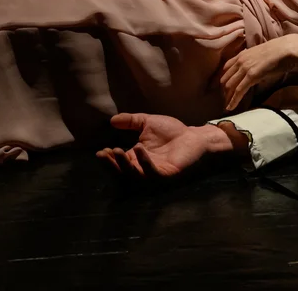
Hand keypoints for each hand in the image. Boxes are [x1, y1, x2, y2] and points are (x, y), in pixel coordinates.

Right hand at [96, 113, 232, 180]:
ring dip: (124, 165)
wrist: (196, 137)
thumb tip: (111, 120)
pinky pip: (153, 173)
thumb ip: (131, 121)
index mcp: (137, 159)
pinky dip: (144, 163)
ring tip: (116, 151)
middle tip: (103, 155)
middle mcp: (144, 170)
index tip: (101, 151)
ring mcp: (156, 174)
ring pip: (135, 176)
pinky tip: (138, 149)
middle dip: (111, 166)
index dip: (109, 159)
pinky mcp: (168, 175)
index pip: (119, 163)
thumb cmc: (173, 132)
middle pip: (123, 173)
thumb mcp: (148, 123)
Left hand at [220, 34, 297, 110]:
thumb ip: (253, 63)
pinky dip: (234, 100)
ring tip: (227, 107)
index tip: (221, 88)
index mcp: (241, 55)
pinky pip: (239, 90)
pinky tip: (231, 107)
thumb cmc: (278, 53)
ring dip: (227, 98)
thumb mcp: (260, 56)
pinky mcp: (251, 76)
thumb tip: (254, 72)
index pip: (226, 68)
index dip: (222, 79)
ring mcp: (245, 68)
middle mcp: (240, 61)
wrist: (286, 49)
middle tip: (224, 101)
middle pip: (225, 78)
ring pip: (230, 86)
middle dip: (223, 91)